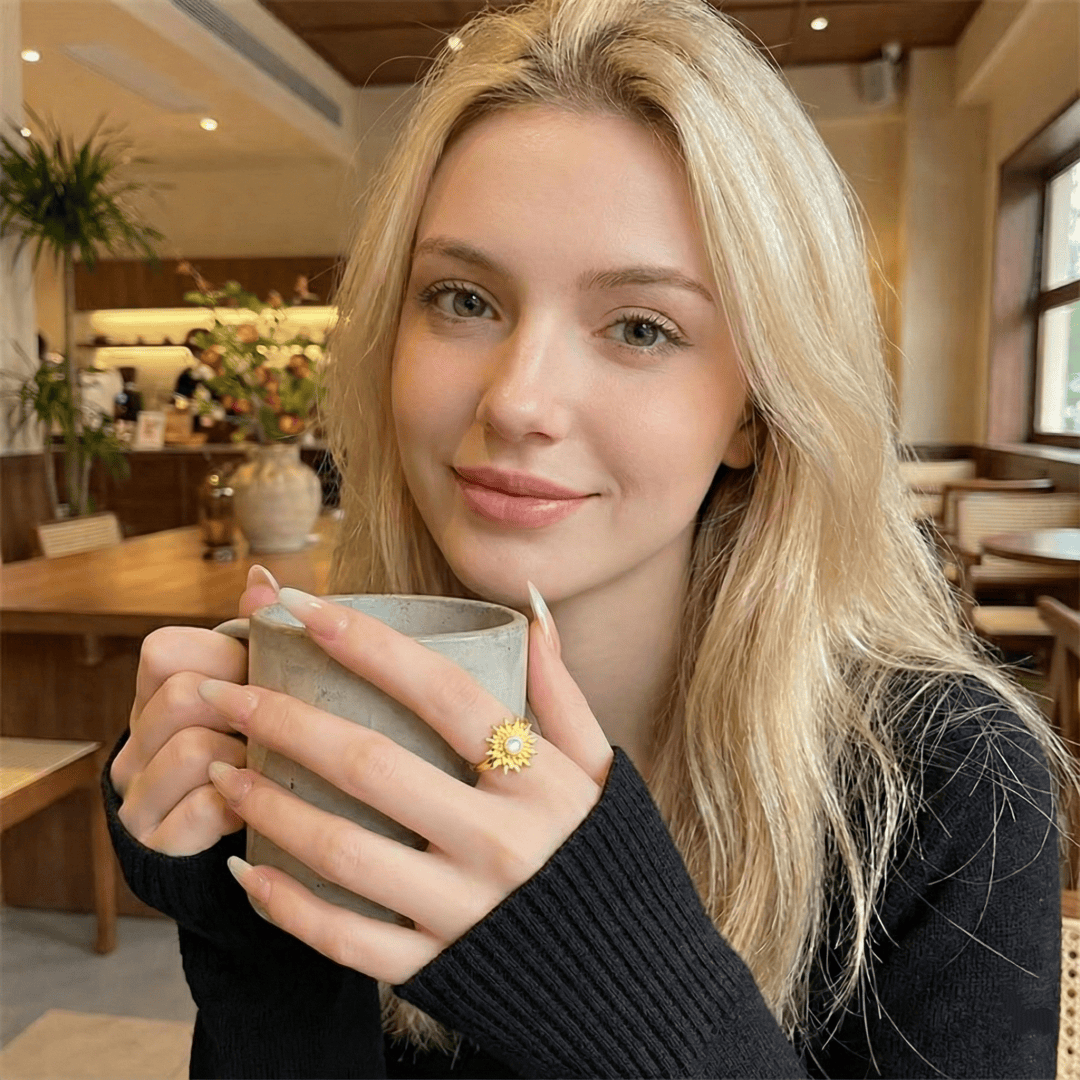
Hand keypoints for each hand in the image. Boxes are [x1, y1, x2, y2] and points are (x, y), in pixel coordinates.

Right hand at [109, 565, 280, 854]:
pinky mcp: (158, 844)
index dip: (224, 657)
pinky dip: (240, 805)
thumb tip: (260, 579)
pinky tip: (258, 806)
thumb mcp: (251, 689)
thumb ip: (253, 635)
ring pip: (193, 750)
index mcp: (153, 694)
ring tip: (270, 766)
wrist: (236, 840)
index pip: (164, 650)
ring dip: (247, 758)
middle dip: (244, 709)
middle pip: (182, 696)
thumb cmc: (252, 747)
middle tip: (275, 727)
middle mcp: (133, 742)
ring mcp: (138, 794)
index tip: (259, 676)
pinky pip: (202, 810)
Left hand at [199, 586, 613, 983]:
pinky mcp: (436, 968)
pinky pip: (346, 940)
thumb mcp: (597, 766)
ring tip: (222, 773)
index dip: (368, 642)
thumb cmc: (607, 855)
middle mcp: (497, 842)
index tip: (303, 608)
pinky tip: (247, 873)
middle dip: (285, 719)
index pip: (442, 691)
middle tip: (225, 691)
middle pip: (372, 765)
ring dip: (270, 807)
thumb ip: (559, 688)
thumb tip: (533, 607)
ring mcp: (463, 910)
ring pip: (344, 852)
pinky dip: (288, 908)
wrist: (632, 982)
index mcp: (536, 780)